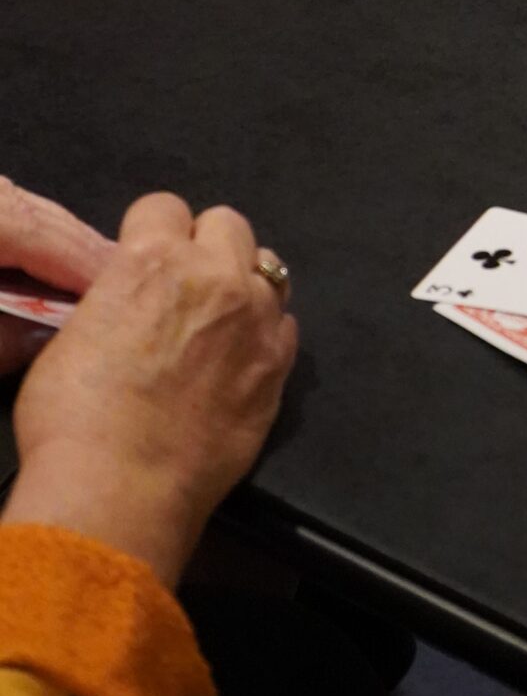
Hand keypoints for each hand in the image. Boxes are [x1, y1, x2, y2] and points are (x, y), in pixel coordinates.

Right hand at [4, 192, 297, 586]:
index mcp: (153, 259)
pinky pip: (286, 325)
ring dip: (242, 286)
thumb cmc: (75, 418)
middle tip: (184, 289)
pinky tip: (239, 362)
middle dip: (205, 247)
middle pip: (228, 224)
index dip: (151, 234)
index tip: (144, 261)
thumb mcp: (72, 336)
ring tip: (218, 324)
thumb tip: (127, 302)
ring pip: (267, 270)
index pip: (164, 207)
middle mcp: (216, 276)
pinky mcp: (280, 366)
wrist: (121, 488)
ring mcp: (257, 320)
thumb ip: (114, 300)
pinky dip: (265, 333)